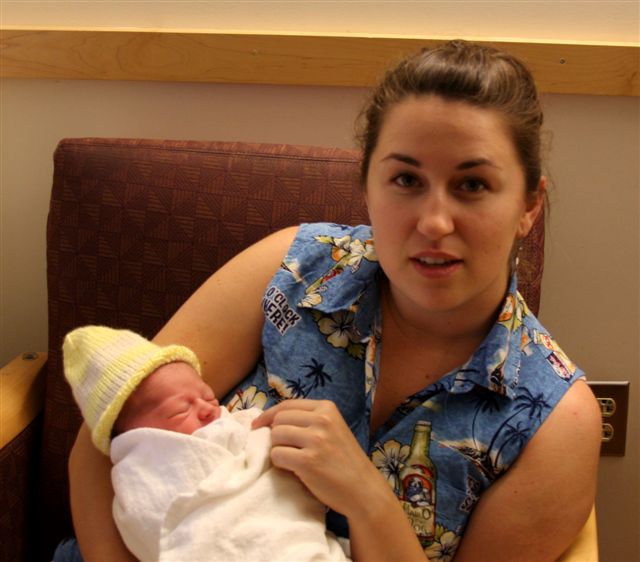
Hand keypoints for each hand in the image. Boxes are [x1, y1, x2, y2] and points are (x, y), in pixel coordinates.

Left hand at [252, 399, 384, 517]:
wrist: (363, 488)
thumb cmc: (344, 460)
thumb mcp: (332, 428)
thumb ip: (308, 419)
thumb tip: (270, 419)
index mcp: (327, 408)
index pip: (287, 405)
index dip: (269, 415)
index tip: (258, 425)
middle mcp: (322, 420)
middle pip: (279, 420)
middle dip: (275, 435)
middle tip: (285, 449)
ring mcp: (315, 440)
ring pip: (275, 436)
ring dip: (278, 449)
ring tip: (292, 459)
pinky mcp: (308, 461)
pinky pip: (277, 455)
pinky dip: (280, 463)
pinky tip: (293, 469)